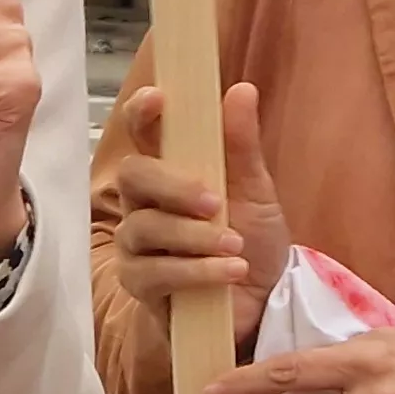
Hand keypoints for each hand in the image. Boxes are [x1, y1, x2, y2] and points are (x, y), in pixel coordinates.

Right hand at [104, 81, 289, 354]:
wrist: (261, 304)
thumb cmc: (250, 240)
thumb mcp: (256, 191)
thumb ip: (242, 145)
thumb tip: (241, 89)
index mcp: (168, 172)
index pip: (141, 133)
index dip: (141, 113)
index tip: (159, 99)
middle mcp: (143, 204)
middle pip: (133, 177)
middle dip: (173, 186)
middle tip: (213, 200)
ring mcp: (137, 246)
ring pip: (143, 227)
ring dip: (193, 236)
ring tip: (234, 245)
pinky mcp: (141, 287)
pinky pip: (155, 273)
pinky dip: (196, 271)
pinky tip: (230, 272)